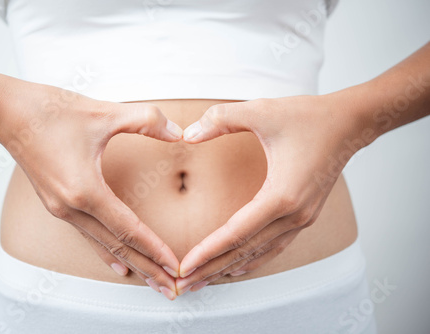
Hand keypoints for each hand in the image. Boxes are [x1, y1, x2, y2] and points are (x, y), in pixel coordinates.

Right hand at [0, 82, 182, 298]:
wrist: (7, 112)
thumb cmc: (50, 112)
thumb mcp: (105, 112)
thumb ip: (147, 121)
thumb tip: (180, 133)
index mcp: (84, 190)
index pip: (128, 230)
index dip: (155, 249)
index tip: (176, 267)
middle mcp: (71, 207)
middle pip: (117, 247)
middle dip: (147, 269)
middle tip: (172, 289)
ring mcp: (61, 209)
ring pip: (103, 245)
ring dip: (131, 263)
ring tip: (152, 282)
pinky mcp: (57, 204)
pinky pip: (88, 236)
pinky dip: (107, 252)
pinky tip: (118, 265)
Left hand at [175, 94, 364, 294]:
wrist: (350, 123)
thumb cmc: (309, 117)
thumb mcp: (262, 110)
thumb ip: (221, 119)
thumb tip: (187, 134)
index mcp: (282, 195)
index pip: (236, 233)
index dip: (207, 252)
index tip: (183, 267)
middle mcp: (294, 215)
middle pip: (245, 252)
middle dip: (212, 270)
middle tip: (183, 285)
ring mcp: (302, 219)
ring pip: (259, 254)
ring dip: (229, 268)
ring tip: (203, 281)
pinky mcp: (304, 216)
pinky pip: (274, 246)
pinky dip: (252, 259)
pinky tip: (236, 267)